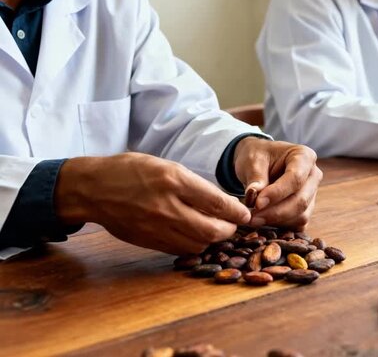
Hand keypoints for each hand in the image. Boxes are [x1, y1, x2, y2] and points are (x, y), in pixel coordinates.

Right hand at [55, 153, 250, 254]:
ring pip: (198, 244)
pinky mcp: (149, 241)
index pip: (217, 202)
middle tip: (233, 224)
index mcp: (174, 180)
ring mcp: (157, 227)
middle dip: (229, 229)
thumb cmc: (131, 170)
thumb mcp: (165, 165)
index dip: (237, 211)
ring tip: (215, 230)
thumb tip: (221, 202)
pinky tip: (196, 236)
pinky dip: (194, 245)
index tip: (245, 213)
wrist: (93, 189)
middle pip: (212, 230)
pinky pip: (181, 250)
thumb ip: (193, 184)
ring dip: (213, 240)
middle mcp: (167, 206)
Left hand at [233, 137, 321, 230]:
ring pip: (301, 215)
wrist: (259, 162)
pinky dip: (281, 226)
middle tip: (252, 217)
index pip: (296, 178)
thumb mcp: (253, 160)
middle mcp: (313, 175)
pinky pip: (298, 223)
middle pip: (301, 200)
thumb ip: (255, 177)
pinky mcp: (306, 209)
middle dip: (275, 212)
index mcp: (304, 156)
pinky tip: (264, 221)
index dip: (277, 193)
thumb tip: (253, 196)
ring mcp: (312, 194)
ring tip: (254, 219)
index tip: (257, 203)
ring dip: (277, 221)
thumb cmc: (258, 157)